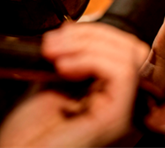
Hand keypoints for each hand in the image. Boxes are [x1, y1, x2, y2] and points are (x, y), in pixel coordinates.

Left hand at [0, 22, 148, 147]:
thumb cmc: (31, 133)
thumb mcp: (55, 81)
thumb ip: (75, 58)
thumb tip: (77, 31)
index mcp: (114, 90)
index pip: (127, 49)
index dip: (98, 33)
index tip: (64, 33)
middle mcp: (126, 100)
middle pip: (133, 49)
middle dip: (93, 34)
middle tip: (57, 41)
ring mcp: (124, 109)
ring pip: (129, 56)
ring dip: (88, 45)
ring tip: (55, 53)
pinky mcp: (116, 117)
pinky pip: (122, 73)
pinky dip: (93, 59)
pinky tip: (65, 67)